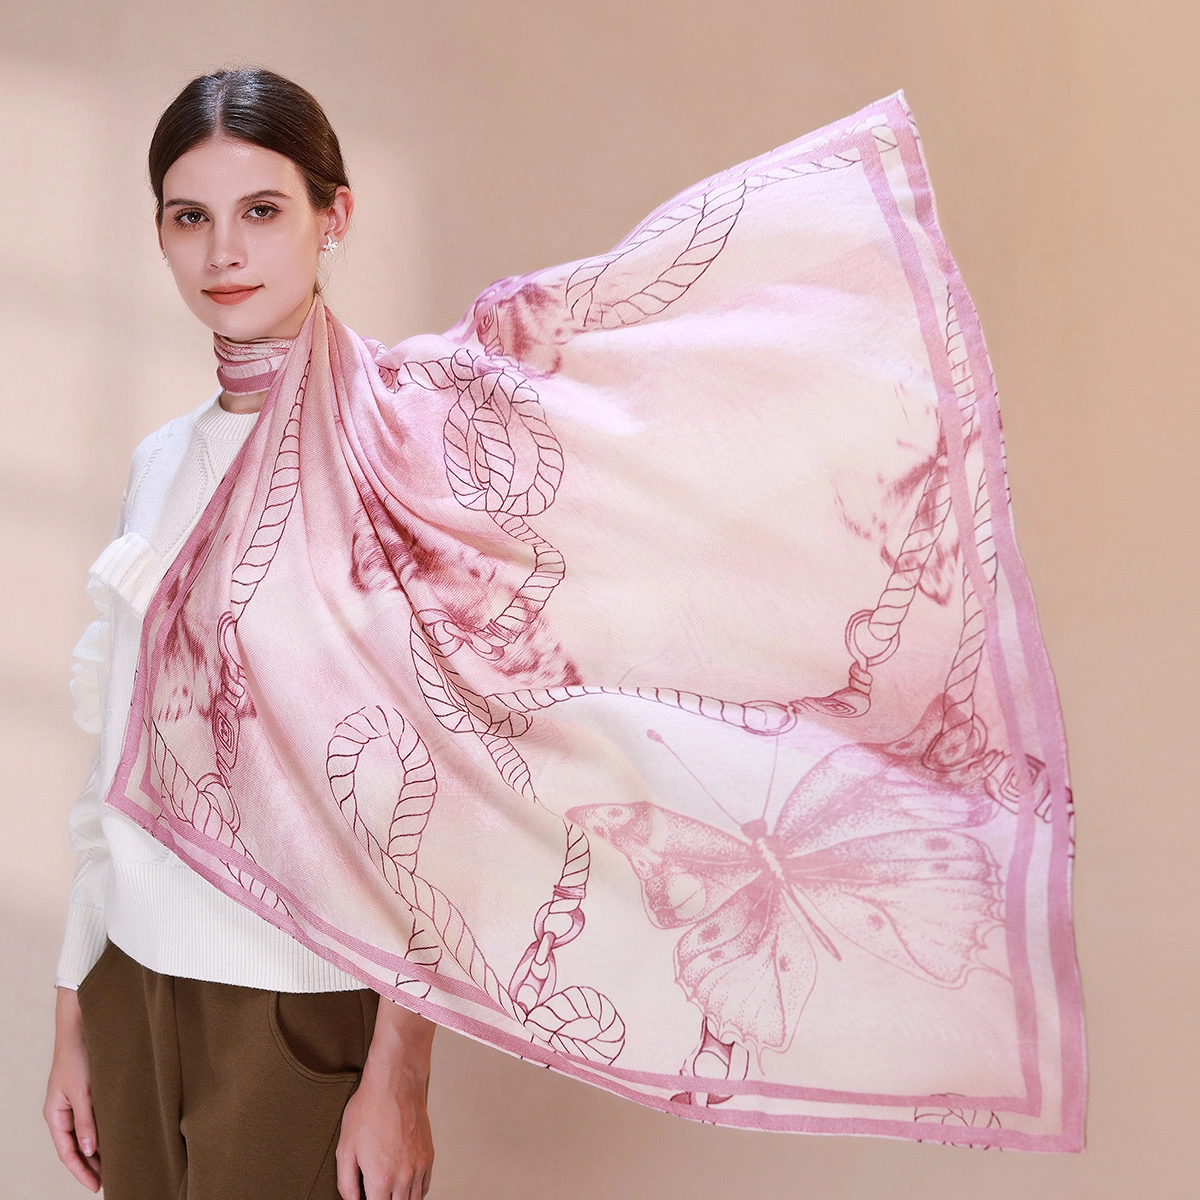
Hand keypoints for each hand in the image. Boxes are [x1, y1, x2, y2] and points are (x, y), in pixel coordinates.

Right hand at [43, 986, 100, 1191]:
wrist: (82, 1025)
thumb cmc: (78, 1057)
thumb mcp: (82, 1092)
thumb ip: (85, 1122)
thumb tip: (88, 1150)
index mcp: (55, 1115)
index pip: (67, 1152)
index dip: (81, 1170)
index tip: (96, 1186)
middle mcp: (64, 1111)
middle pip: (77, 1146)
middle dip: (92, 1164)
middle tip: (111, 1180)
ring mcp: (77, 1102)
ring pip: (88, 1133)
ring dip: (100, 1148)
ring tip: (117, 1163)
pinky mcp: (90, 1091)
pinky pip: (96, 1118)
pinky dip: (105, 1130)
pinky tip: (119, 1136)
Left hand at [336, 999, 434, 1199]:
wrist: (395, 1083)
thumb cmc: (368, 1110)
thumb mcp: (345, 1148)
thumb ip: (346, 1183)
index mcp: (381, 1178)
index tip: (365, 1197)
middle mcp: (404, 1177)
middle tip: (374, 1192)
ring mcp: (419, 1166)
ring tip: (387, 1192)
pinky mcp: (428, 1155)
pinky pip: (425, 1187)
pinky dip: (415, 1193)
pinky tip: (403, 1188)